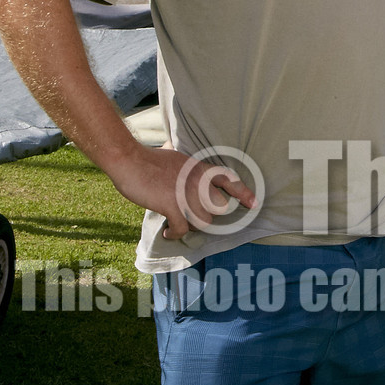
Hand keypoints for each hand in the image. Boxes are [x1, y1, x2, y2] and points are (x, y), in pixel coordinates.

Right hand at [110, 147, 256, 240]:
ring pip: (202, 221)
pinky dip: (175, 234)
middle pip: (217, 208)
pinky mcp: (172, 206)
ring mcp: (187, 194)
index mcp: (201, 169)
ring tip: (179, 225)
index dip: (243, 193)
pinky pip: (182, 228)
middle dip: (207, 216)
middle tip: (193, 218)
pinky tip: (168, 232)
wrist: (130, 160)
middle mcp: (199, 182)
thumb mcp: (175, 156)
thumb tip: (175, 151)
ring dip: (191, 226)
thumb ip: (184, 162)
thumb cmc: (148, 159)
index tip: (253, 204)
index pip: (229, 180)